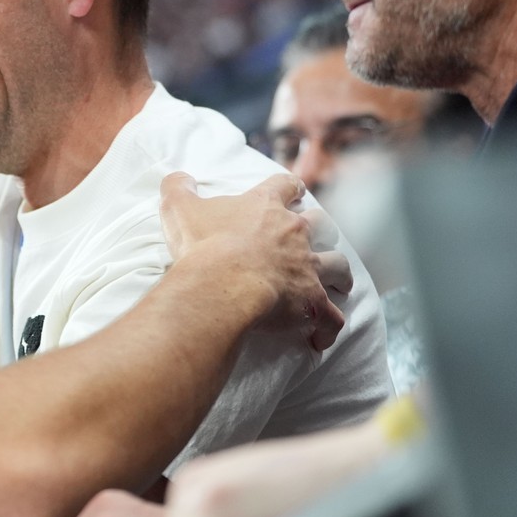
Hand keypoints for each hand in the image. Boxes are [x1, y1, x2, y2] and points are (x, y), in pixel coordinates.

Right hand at [159, 172, 344, 351]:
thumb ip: (178, 187)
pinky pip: (330, 317)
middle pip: (319, 224)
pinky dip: (328, 327)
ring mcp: (307, 267)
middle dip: (317, 230)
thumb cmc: (203, 245)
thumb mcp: (180, 208)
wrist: (222, 283)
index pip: (285, 186)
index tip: (293, 191)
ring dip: (338, 275)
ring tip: (336, 283)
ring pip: (337, 266)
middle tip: (309, 238)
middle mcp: (293, 233)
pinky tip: (320, 338)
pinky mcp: (312, 301)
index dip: (289, 187)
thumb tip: (179, 178)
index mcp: (265, 207)